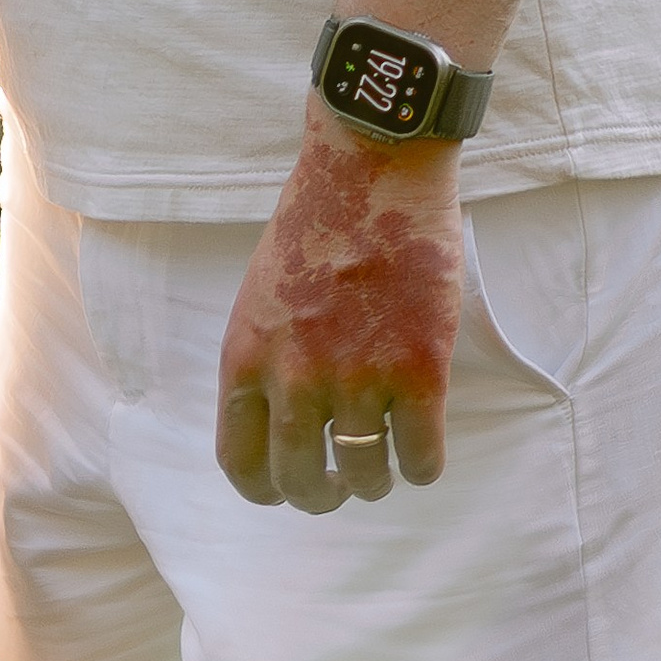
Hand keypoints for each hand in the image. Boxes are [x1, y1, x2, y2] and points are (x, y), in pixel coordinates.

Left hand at [215, 106, 463, 512]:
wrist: (371, 164)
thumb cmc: (318, 218)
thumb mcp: (262, 292)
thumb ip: (269, 355)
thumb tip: (288, 419)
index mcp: (246, 355)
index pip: (239, 461)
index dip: (267, 488)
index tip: (290, 485)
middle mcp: (294, 376)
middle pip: (300, 483)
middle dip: (323, 496)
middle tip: (343, 483)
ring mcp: (357, 377)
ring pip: (365, 476)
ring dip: (375, 480)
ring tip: (383, 460)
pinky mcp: (418, 371)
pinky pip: (420, 459)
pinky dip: (421, 465)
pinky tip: (421, 442)